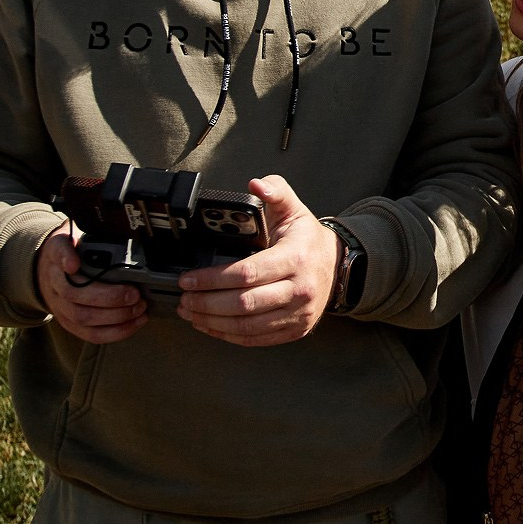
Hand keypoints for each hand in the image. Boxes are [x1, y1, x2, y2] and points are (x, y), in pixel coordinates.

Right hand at [38, 222, 148, 343]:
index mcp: (56, 256)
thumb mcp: (73, 235)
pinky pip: (91, 334)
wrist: (48, 272)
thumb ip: (86, 235)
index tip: (75, 263)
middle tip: (135, 293)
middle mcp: (55, 283)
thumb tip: (107, 237)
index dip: (66, 258)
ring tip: (139, 308)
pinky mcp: (70, 324)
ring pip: (84, 318)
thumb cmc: (69, 253)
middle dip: (110, 297)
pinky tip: (134, 323)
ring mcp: (61, 307)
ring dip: (116, 317)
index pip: (58, 253)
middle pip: (76, 294)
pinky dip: (115, 332)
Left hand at [176, 174, 337, 346]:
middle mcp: (299, 290)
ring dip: (212, 322)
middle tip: (183, 298)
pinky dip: (229, 335)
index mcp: (295, 258)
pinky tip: (210, 326)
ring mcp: (298, 314)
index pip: (247, 273)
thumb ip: (275, 192)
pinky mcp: (295, 330)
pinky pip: (257, 339)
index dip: (212, 278)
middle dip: (206, 303)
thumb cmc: (308, 239)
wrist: (338, 265)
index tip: (188, 278)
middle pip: (244, 304)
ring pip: (248, 326)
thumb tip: (256, 184)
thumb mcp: (294, 210)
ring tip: (189, 312)